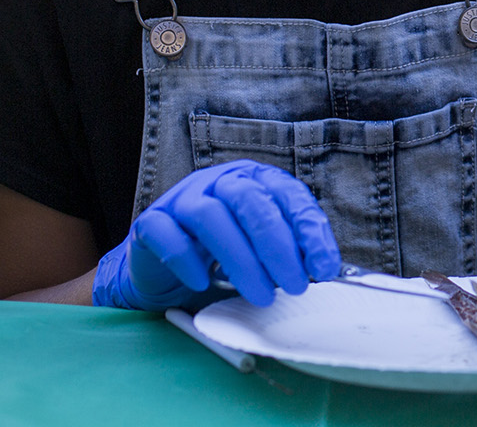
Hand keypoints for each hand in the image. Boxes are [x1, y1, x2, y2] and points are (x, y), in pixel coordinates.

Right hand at [91, 160, 339, 310]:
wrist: (165, 270)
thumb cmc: (222, 258)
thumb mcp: (261, 251)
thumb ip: (289, 253)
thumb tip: (322, 270)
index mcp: (253, 180)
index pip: (287, 194)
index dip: (309, 230)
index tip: (325, 267)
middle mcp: (219, 182)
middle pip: (250, 200)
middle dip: (278, 246)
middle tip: (295, 285)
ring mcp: (182, 199)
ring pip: (210, 216)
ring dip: (240, 259)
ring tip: (261, 294)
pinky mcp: (151, 223)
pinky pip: (167, 234)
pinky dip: (187, 260)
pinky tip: (204, 284)